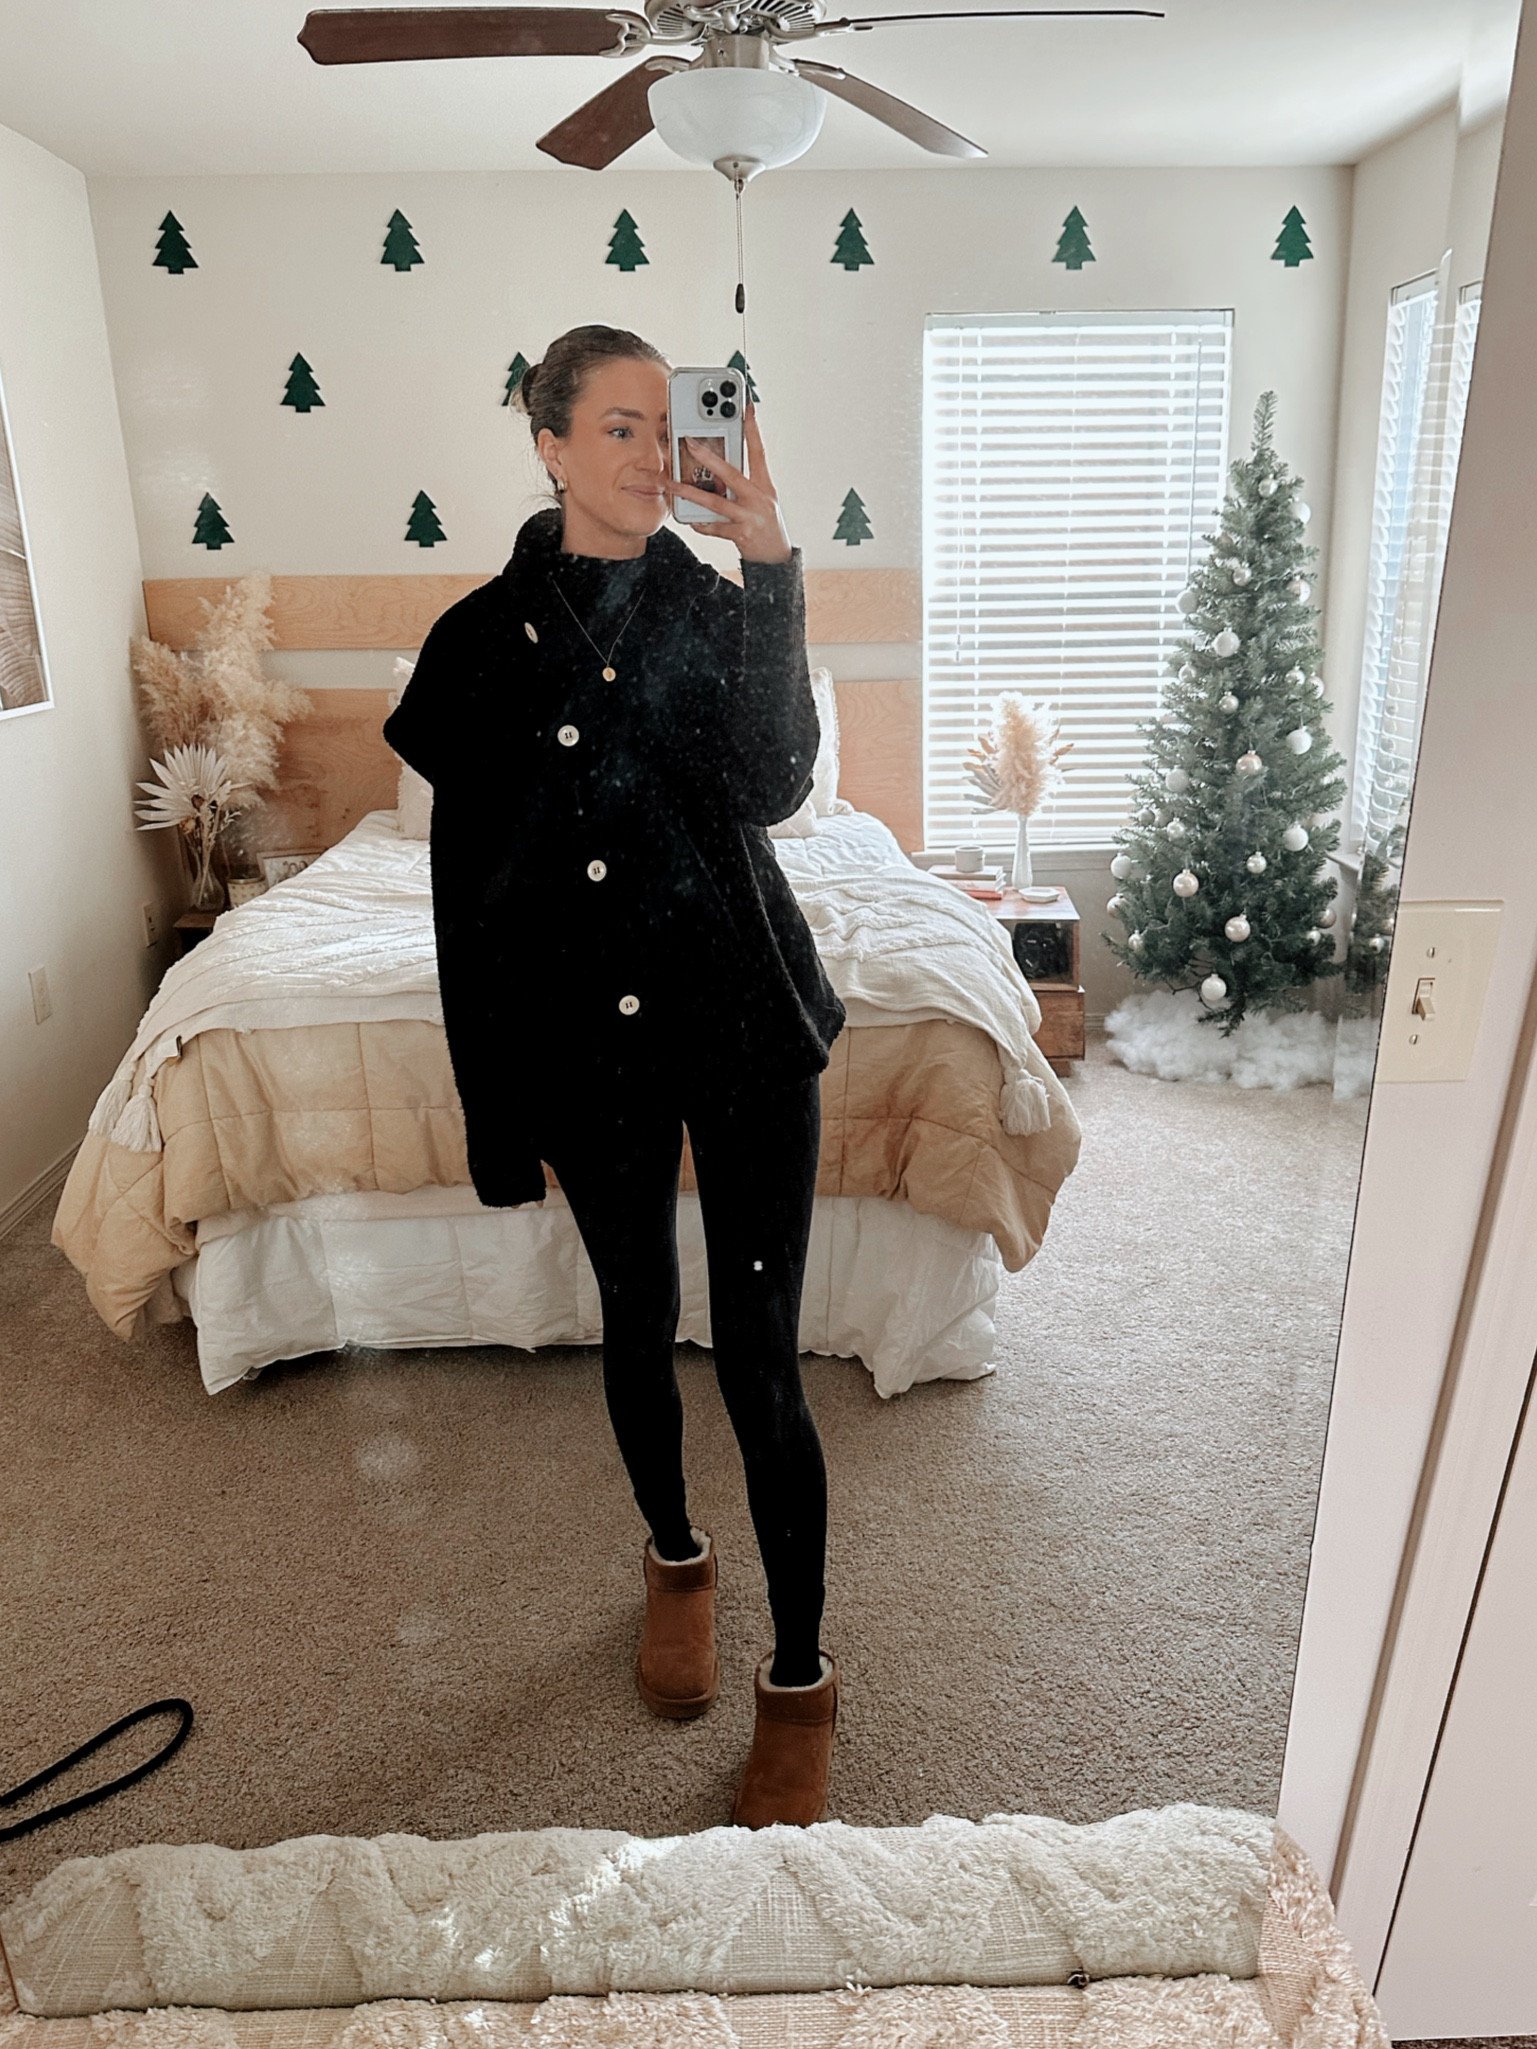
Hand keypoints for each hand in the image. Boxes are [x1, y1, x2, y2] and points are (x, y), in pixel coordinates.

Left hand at [665, 402, 792, 563]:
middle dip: (709, 457)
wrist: (776, 559)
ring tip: (672, 485)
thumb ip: (742, 485)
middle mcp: (759, 499)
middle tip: (689, 442)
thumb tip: (716, 471)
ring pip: (716, 502)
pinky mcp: (742, 535)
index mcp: (765, 485)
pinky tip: (690, 520)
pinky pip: (715, 528)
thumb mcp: (761, 500)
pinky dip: (701, 524)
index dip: (752, 428)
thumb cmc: (765, 525)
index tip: (746, 407)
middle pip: (731, 473)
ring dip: (691, 493)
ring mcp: (751, 517)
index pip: (758, 451)